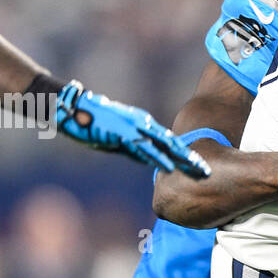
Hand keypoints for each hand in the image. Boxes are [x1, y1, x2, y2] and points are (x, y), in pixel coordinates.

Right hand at [56, 80, 210, 178]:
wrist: (70, 107)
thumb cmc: (91, 122)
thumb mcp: (116, 139)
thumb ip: (134, 148)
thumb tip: (149, 162)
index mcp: (142, 125)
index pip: (168, 141)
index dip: (185, 153)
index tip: (199, 165)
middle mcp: (142, 123)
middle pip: (173, 142)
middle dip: (190, 157)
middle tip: (207, 171)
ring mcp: (134, 126)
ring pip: (164, 145)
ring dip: (182, 159)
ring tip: (197, 170)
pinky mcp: (123, 131)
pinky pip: (145, 147)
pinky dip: (159, 158)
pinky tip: (170, 167)